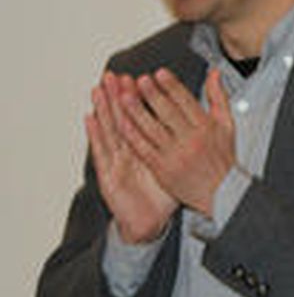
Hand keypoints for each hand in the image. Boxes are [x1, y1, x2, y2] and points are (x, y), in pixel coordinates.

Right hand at [86, 73, 177, 243]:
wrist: (150, 222)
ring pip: (110, 131)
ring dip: (103, 109)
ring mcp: (117, 161)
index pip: (144, 118)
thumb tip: (201, 124)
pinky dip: (95, 135)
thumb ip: (186, 144)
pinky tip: (90, 118)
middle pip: (124, 120)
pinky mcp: (108, 175)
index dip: (141, 99)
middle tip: (116, 75)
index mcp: (149, 147)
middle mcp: (131, 151)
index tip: (141, 76)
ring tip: (98, 89)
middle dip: (120, 97)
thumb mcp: (178, 166)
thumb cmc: (164, 194)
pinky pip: (102, 152)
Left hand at [114, 68, 235, 215]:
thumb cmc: (223, 158)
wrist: (223, 192)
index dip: (171, 86)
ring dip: (136, 112)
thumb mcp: (227, 124)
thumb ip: (218, 96)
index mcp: (206, 127)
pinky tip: (121, 124)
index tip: (159, 73)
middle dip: (151, 95)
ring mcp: (176, 155)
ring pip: (152, 130)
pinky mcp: (163, 169)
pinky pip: (144, 149)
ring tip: (123, 97)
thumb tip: (214, 73)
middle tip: (138, 80)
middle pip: (168, 113)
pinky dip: (132, 136)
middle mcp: (191, 140)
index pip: (187, 102)